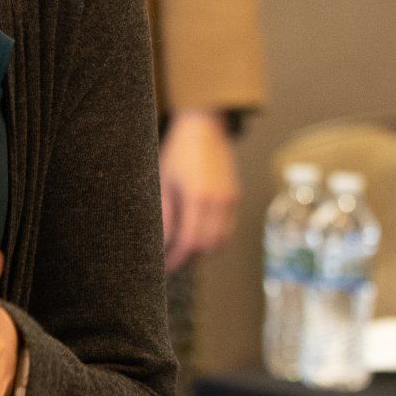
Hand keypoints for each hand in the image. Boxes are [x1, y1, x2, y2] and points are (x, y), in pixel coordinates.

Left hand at [160, 110, 241, 271]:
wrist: (204, 129)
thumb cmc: (178, 153)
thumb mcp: (164, 181)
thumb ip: (163, 214)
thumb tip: (160, 243)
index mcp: (198, 196)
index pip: (189, 242)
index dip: (176, 259)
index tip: (163, 266)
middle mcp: (218, 201)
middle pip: (206, 247)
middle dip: (187, 259)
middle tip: (169, 262)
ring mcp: (230, 200)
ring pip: (220, 242)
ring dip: (202, 252)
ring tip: (181, 250)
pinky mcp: (235, 198)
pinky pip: (227, 230)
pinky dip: (213, 240)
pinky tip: (196, 235)